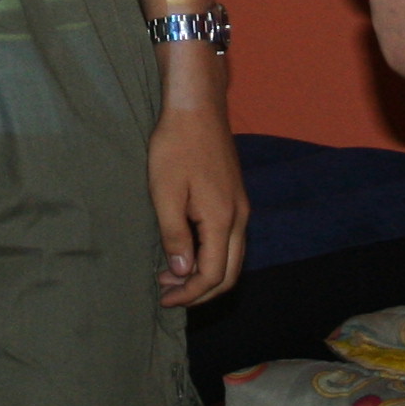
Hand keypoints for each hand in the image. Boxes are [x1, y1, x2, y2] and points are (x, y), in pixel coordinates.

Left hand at [147, 84, 247, 307]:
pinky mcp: (235, 198)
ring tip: (171, 274)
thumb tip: (183, 274)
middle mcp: (239, 218)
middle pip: (229, 273)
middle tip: (167, 293)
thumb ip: (175, 237)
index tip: (163, 298)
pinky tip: (186, 250)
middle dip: (199, 291)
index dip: (189, 294)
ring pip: (232, 258)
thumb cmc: (176, 146)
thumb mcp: (165, 194)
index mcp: (222, 219)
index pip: (212, 275)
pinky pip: (230, 241)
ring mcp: (240, 207)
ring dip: (204, 274)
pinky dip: (211, 256)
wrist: (197, 107)